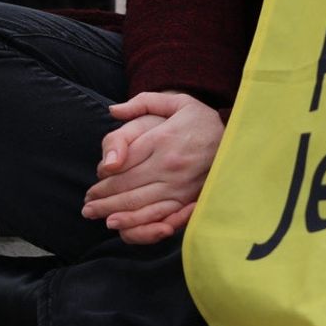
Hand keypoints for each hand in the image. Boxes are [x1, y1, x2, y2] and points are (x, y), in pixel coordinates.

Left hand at [83, 91, 223, 244]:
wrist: (237, 135)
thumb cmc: (201, 119)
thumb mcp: (175, 101)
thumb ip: (142, 103)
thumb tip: (113, 111)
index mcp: (162, 139)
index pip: (123, 165)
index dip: (103, 180)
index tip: (92, 188)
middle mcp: (169, 164)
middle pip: (127, 187)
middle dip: (103, 199)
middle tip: (87, 207)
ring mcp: (181, 184)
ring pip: (140, 204)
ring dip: (115, 212)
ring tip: (98, 216)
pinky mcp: (191, 198)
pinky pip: (160, 214)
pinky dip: (139, 223)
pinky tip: (124, 225)